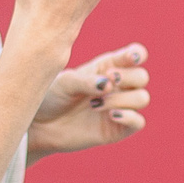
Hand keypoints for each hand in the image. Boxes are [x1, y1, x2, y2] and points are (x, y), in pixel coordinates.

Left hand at [29, 43, 150, 155]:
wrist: (41, 126)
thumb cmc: (53, 97)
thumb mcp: (66, 82)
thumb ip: (87, 81)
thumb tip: (108, 85)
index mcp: (108, 67)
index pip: (134, 55)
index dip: (137, 54)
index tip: (130, 58)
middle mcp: (118, 86)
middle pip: (142, 76)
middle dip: (127, 77)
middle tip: (108, 80)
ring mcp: (119, 107)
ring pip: (142, 98)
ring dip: (121, 99)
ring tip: (94, 104)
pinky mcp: (117, 128)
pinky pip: (138, 122)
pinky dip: (130, 117)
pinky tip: (110, 115)